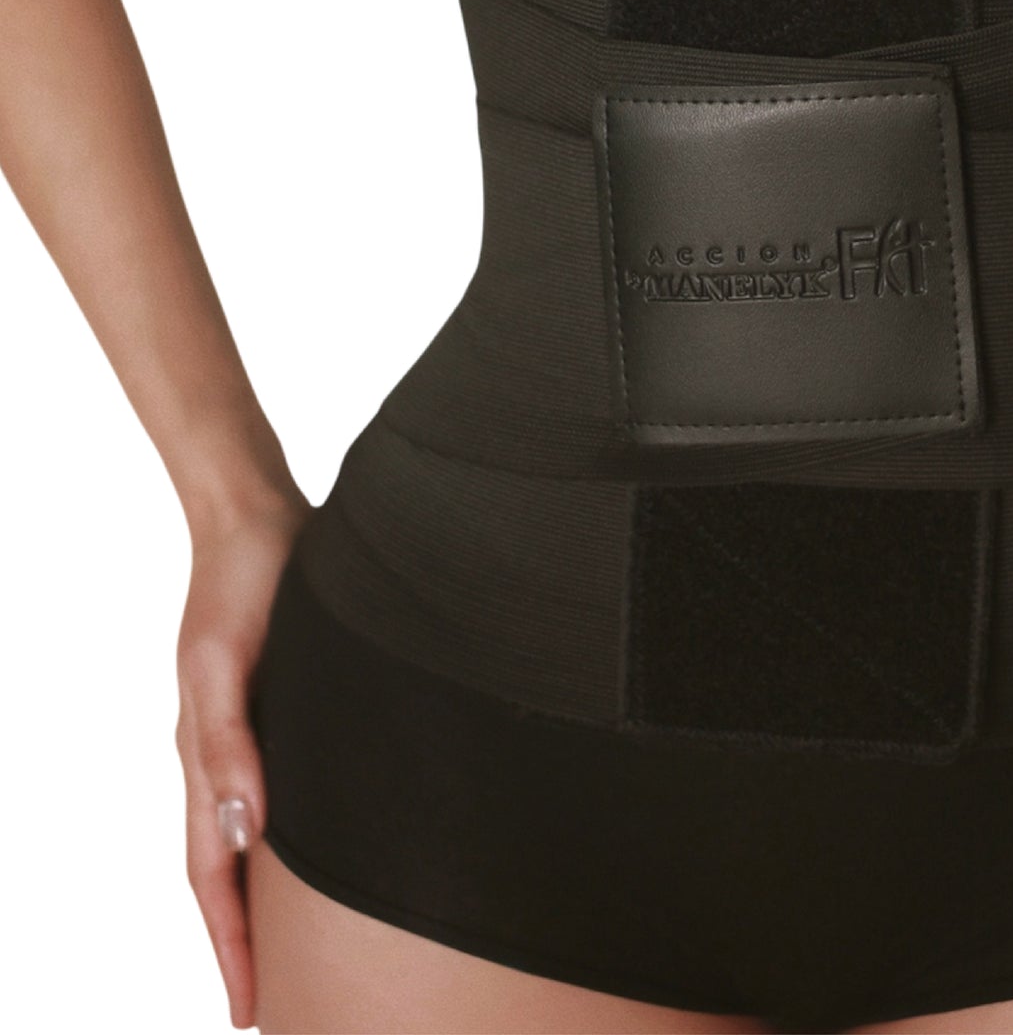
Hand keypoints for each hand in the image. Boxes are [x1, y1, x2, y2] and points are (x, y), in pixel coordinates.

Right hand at [174, 488, 311, 1030]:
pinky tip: (323, 847)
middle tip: (276, 1006)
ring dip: (270, 895)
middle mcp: (226, 754)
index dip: (231, 944)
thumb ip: (229, 745)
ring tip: (298, 950)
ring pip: (256, 835)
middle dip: (248, 939)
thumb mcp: (226, 663)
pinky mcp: (284, 703)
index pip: (213, 874)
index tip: (248, 1011)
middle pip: (230, 869)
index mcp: (205, 756)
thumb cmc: (244, 581)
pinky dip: (291, 836)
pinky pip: (281, 788)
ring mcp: (253, 731)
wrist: (258, 512)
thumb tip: (242, 833)